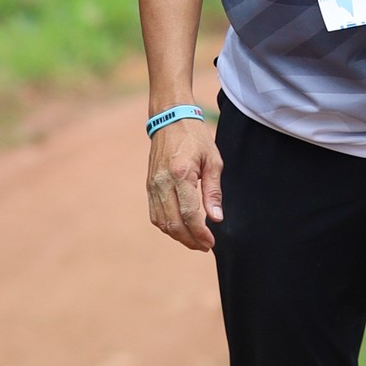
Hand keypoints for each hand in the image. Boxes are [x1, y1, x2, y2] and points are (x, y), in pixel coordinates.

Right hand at [146, 114, 223, 253]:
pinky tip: (180, 229)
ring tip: (194, 241)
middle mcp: (162, 182)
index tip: (211, 242)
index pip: (189, 213)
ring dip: (178, 236)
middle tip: (205, 246)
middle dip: (189, 240)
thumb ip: (213, 191)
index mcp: (180, 173)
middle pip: (173, 223)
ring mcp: (152, 185)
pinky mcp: (149, 186)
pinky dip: (167, 226)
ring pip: (161, 222)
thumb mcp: (212, 160)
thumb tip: (216, 218)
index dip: (200, 232)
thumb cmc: (195, 137)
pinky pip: (155, 214)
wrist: (169, 119)